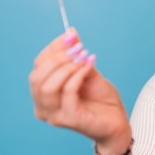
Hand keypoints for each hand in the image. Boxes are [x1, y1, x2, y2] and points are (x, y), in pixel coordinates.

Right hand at [29, 28, 131, 150]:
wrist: (117, 121)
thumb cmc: (101, 99)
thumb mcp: (87, 72)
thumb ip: (77, 56)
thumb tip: (71, 33)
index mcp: (43, 93)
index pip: (38, 66)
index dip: (53, 48)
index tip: (70, 35)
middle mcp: (43, 106)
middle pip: (38, 76)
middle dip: (58, 57)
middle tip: (79, 47)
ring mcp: (53, 115)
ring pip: (48, 86)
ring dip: (66, 66)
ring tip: (84, 56)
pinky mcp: (68, 119)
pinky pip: (67, 92)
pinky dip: (78, 75)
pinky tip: (89, 65)